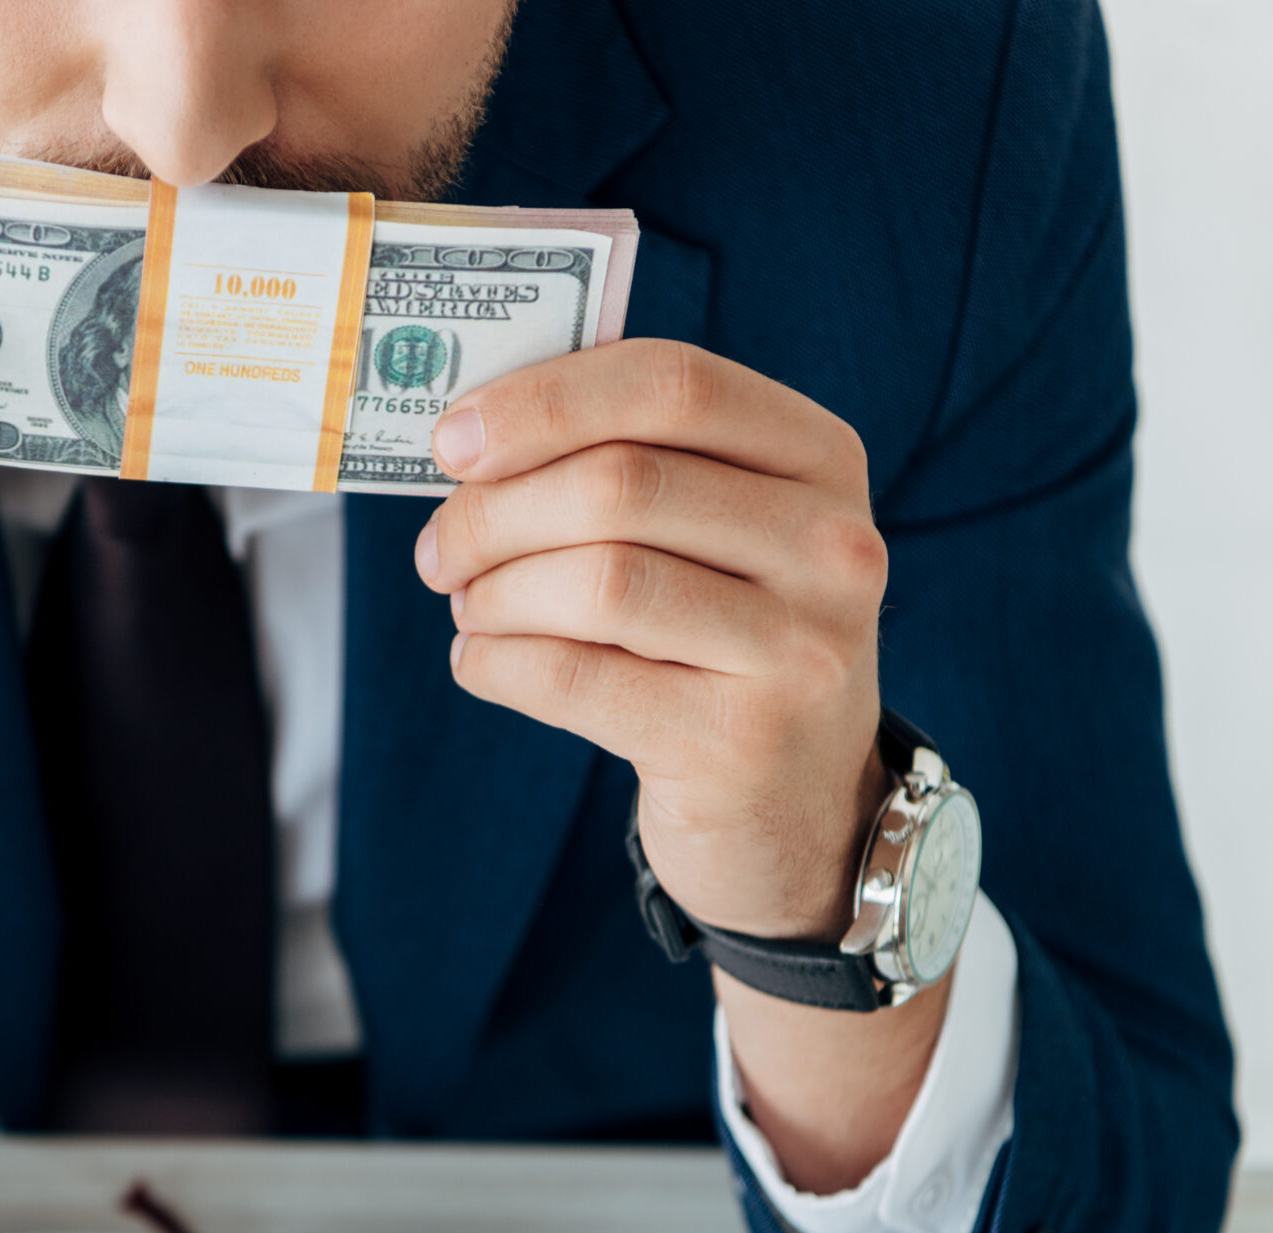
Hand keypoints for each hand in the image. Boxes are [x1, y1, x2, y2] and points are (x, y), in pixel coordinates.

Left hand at [417, 338, 886, 941]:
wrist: (797, 808)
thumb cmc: (720, 642)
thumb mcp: (715, 535)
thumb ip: (623, 463)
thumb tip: (470, 437)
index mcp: (821, 459)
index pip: (673, 384)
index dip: (544, 402)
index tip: (450, 441)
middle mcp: (833, 546)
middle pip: (620, 484)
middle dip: (493, 513)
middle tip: (439, 550)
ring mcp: (799, 649)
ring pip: (597, 581)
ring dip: (494, 593)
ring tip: (469, 608)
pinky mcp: (740, 742)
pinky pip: (574, 678)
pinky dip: (498, 663)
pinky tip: (481, 662)